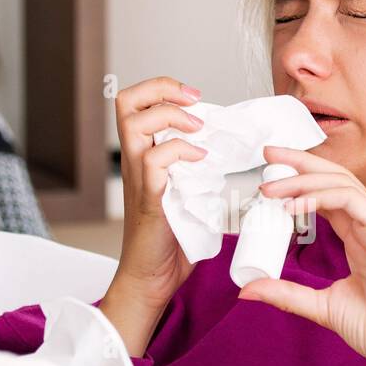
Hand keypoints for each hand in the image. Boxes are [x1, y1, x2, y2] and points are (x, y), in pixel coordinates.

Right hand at [101, 76, 206, 354]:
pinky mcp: (148, 198)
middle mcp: (134, 161)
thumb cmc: (172, 239)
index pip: (134, 103)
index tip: (193, 97)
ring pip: (135, 124)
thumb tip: (239, 154)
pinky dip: (181, 152)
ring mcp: (138, 178)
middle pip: (126, 102)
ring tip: (199, 130)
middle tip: (194, 102)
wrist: (154, 277)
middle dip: (162, 90)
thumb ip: (202, 170)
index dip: (162, 88)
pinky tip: (202, 161)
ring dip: (173, 118)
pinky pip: (155, 160)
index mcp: (143, 156)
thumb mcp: (190, 192)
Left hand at [239, 146, 365, 365]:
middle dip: (301, 163)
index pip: (327, 195)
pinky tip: (295, 206)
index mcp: (357, 236)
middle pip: (334, 178)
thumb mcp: (319, 307)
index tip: (268, 178)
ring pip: (341, 183)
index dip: (300, 181)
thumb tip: (248, 289)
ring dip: (303, 180)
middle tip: (268, 156)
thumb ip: (287, 294)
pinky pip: (352, 201)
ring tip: (271, 188)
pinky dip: (322, 197)